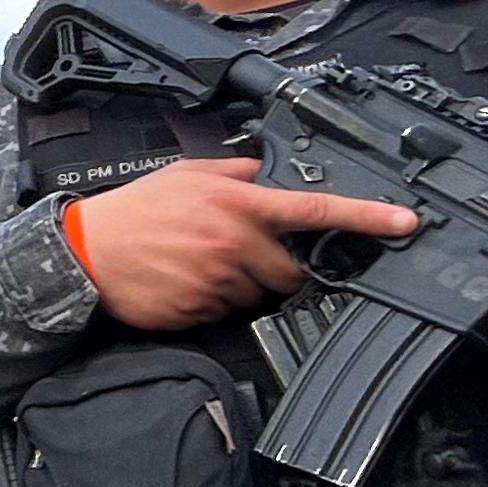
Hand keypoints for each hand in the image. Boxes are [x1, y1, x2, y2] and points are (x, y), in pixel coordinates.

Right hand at [66, 157, 423, 327]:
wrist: (84, 253)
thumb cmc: (134, 212)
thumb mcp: (186, 173)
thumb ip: (235, 173)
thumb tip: (266, 174)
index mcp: (237, 203)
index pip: (315, 210)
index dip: (365, 216)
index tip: (403, 223)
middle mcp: (234, 242)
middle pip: (292, 271)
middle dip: (277, 268)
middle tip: (239, 255)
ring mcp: (219, 281)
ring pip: (258, 295)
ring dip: (240, 286)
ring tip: (200, 266)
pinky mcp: (201, 310)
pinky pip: (226, 313)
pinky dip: (212, 302)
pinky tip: (185, 283)